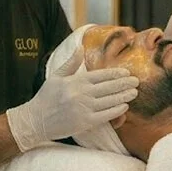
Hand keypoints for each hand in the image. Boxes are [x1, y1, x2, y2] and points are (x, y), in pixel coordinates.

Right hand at [6, 47, 138, 151]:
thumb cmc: (46, 97)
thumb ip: (71, 63)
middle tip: (136, 81)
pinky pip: (106, 115)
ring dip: (124, 96)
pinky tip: (124, 106)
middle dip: (125, 83)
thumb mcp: (56, 76)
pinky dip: (116, 110)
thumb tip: (80, 48)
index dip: (116, 74)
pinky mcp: (85, 122)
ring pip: (110, 100)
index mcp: (76, 80)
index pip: (101, 75)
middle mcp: (81, 93)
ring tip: (134, 92)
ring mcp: (84, 108)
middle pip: (109, 87)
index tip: (127, 73)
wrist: (35, 120)